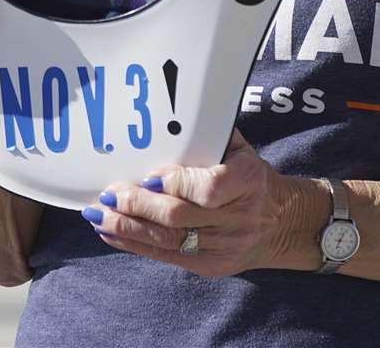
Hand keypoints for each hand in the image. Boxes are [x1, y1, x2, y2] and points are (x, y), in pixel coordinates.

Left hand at [87, 129, 316, 276]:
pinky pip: (167, 256)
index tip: (145, 176)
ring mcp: (224, 246)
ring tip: (98, 216)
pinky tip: (111, 233)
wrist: (281, 223)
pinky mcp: (210, 266)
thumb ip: (209, 133)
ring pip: (169, 241)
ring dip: (128, 228)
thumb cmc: (249, 176)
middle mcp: (237, 218)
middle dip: (138, 207)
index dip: (175, 183)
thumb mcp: (240, 149)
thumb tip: (168, 114)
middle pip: (180, 218)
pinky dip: (135, 245)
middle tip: (108, 196)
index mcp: (247, 182)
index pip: (208, 188)